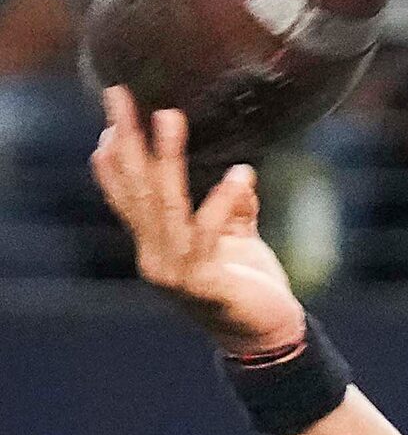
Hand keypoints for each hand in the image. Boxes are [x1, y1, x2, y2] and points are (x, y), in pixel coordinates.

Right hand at [90, 87, 306, 356]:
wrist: (271, 338)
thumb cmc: (251, 287)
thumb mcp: (238, 239)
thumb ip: (233, 207)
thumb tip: (239, 171)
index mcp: (156, 245)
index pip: (125, 195)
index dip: (114, 158)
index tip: (109, 119)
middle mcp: (154, 257)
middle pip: (135, 189)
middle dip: (128, 140)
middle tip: (121, 96)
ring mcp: (173, 271)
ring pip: (165, 204)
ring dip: (168, 157)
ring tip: (170, 117)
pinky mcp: (202, 283)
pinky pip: (210, 232)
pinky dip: (225, 202)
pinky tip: (241, 173)